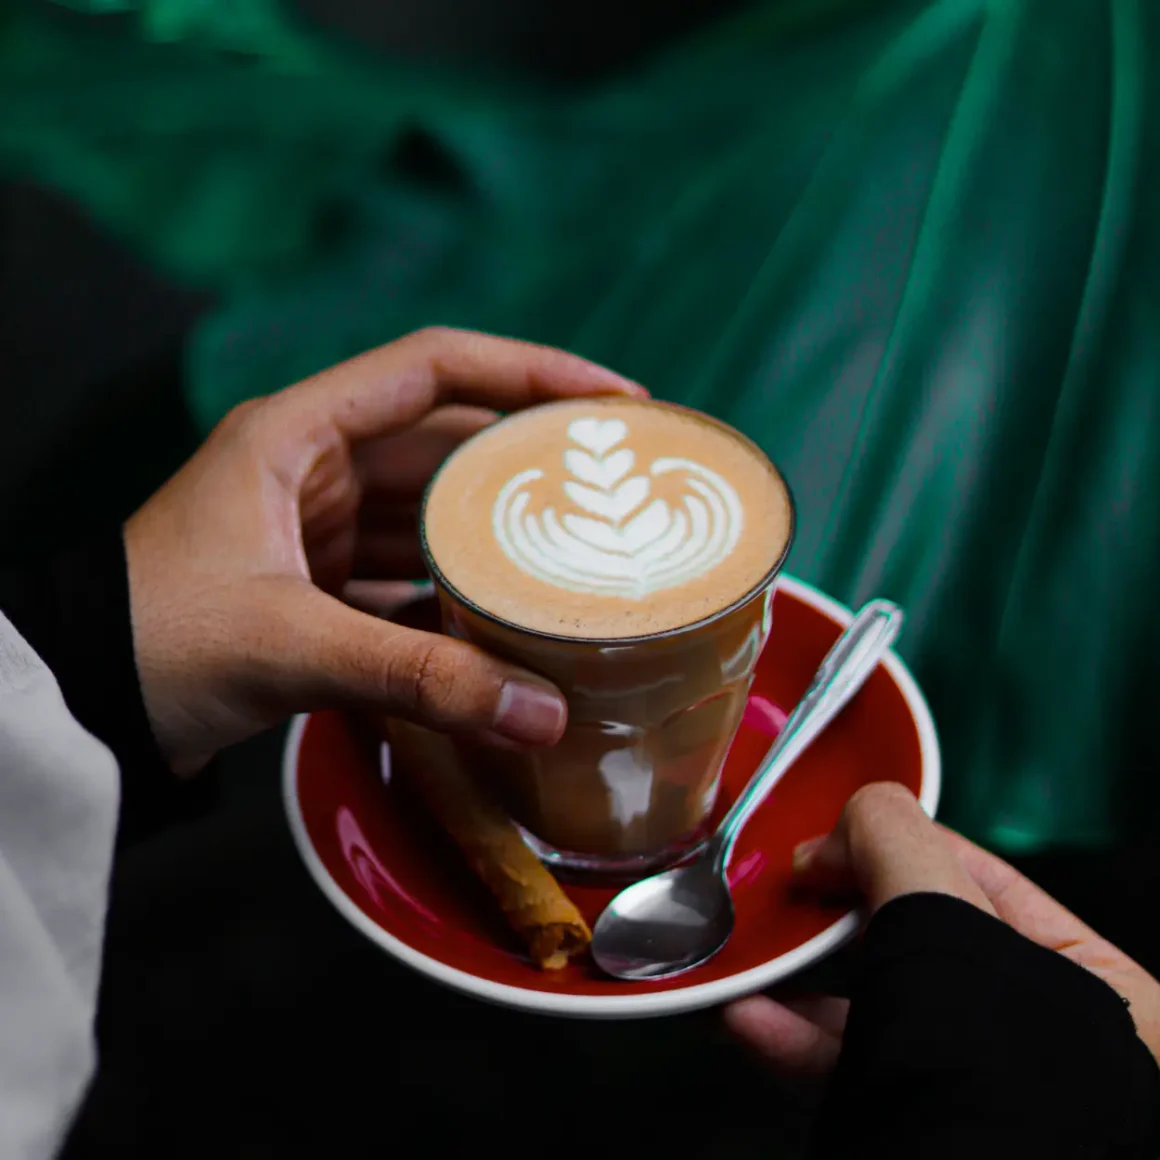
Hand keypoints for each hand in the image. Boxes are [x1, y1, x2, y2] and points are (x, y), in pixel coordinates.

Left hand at [125, 327, 644, 774]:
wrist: (76, 705)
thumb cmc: (156, 640)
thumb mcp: (292, 645)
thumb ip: (420, 677)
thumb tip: (545, 713)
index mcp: (297, 432)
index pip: (435, 367)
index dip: (531, 370)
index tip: (613, 400)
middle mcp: (313, 466)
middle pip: (447, 440)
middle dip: (529, 461)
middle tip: (618, 484)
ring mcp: (316, 526)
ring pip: (431, 512)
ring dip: (496, 534)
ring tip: (582, 552)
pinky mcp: (317, 586)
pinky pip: (409, 575)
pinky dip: (456, 595)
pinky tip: (508, 621)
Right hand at [724, 782, 1159, 1079]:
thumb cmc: (1008, 1090)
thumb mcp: (952, 933)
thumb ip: (903, 848)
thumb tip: (855, 812)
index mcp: (1095, 980)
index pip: (978, 875)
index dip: (892, 843)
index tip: (821, 845)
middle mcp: (1041, 1030)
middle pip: (921, 939)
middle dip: (841, 914)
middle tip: (785, 896)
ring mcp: (980, 1085)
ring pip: (882, 1012)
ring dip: (804, 981)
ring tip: (748, 955)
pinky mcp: (925, 1127)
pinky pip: (858, 1071)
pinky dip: (798, 1043)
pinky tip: (749, 1022)